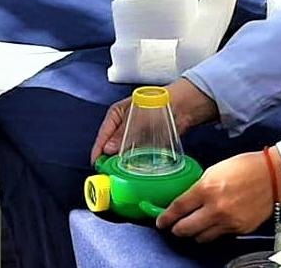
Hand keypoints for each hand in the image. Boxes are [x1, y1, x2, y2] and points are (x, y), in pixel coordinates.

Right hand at [90, 78, 218, 162]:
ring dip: (121, 163)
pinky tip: (132, 172)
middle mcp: (122, 125)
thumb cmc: (159, 104)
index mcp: (116, 115)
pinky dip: (133, 163)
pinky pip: (135, 155)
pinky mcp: (144, 143)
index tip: (96, 165)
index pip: (102, 135)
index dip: (98, 151)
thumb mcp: (138, 118)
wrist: (183, 106)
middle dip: (108, 160)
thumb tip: (108, 150)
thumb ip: (123, 134)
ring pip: (122, 152)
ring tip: (118, 176)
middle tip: (107, 174)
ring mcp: (133, 135)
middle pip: (110, 145)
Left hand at [157, 148, 280, 242]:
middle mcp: (216, 208)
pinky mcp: (240, 230)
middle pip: (186, 229)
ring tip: (194, 226)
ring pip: (201, 237)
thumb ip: (200, 186)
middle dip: (176, 229)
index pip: (178, 208)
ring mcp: (229, 222)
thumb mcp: (215, 170)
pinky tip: (214, 224)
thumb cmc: (246, 167)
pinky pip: (220, 236)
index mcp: (207, 188)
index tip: (160, 221)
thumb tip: (187, 200)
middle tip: (174, 226)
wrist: (274, 175)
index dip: (165, 217)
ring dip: (194, 233)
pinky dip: (214, 232)